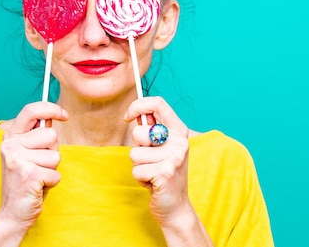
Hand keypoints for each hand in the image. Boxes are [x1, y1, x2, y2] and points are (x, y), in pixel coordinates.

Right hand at [0, 102, 67, 233]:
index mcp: (10, 137)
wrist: (13, 212)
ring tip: (37, 177)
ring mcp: (18, 160)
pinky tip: (37, 187)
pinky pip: (56, 173)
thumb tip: (52, 116)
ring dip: (51, 169)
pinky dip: (52, 182)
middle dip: (52, 152)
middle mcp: (10, 145)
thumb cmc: (26, 181)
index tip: (64, 114)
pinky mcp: (29, 175)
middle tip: (38, 166)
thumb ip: (37, 135)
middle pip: (51, 135)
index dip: (50, 108)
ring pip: (55, 156)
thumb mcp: (29, 153)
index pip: (30, 110)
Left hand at [124, 96, 192, 224]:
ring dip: (138, 166)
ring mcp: (174, 157)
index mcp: (179, 130)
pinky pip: (136, 170)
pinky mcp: (165, 173)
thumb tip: (136, 113)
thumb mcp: (161, 147)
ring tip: (152, 172)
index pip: (158, 103)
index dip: (138, 106)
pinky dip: (140, 178)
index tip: (128, 117)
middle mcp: (179, 141)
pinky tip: (152, 183)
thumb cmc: (163, 172)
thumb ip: (151, 129)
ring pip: (135, 153)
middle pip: (139, 131)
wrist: (175, 206)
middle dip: (137, 147)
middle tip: (150, 159)